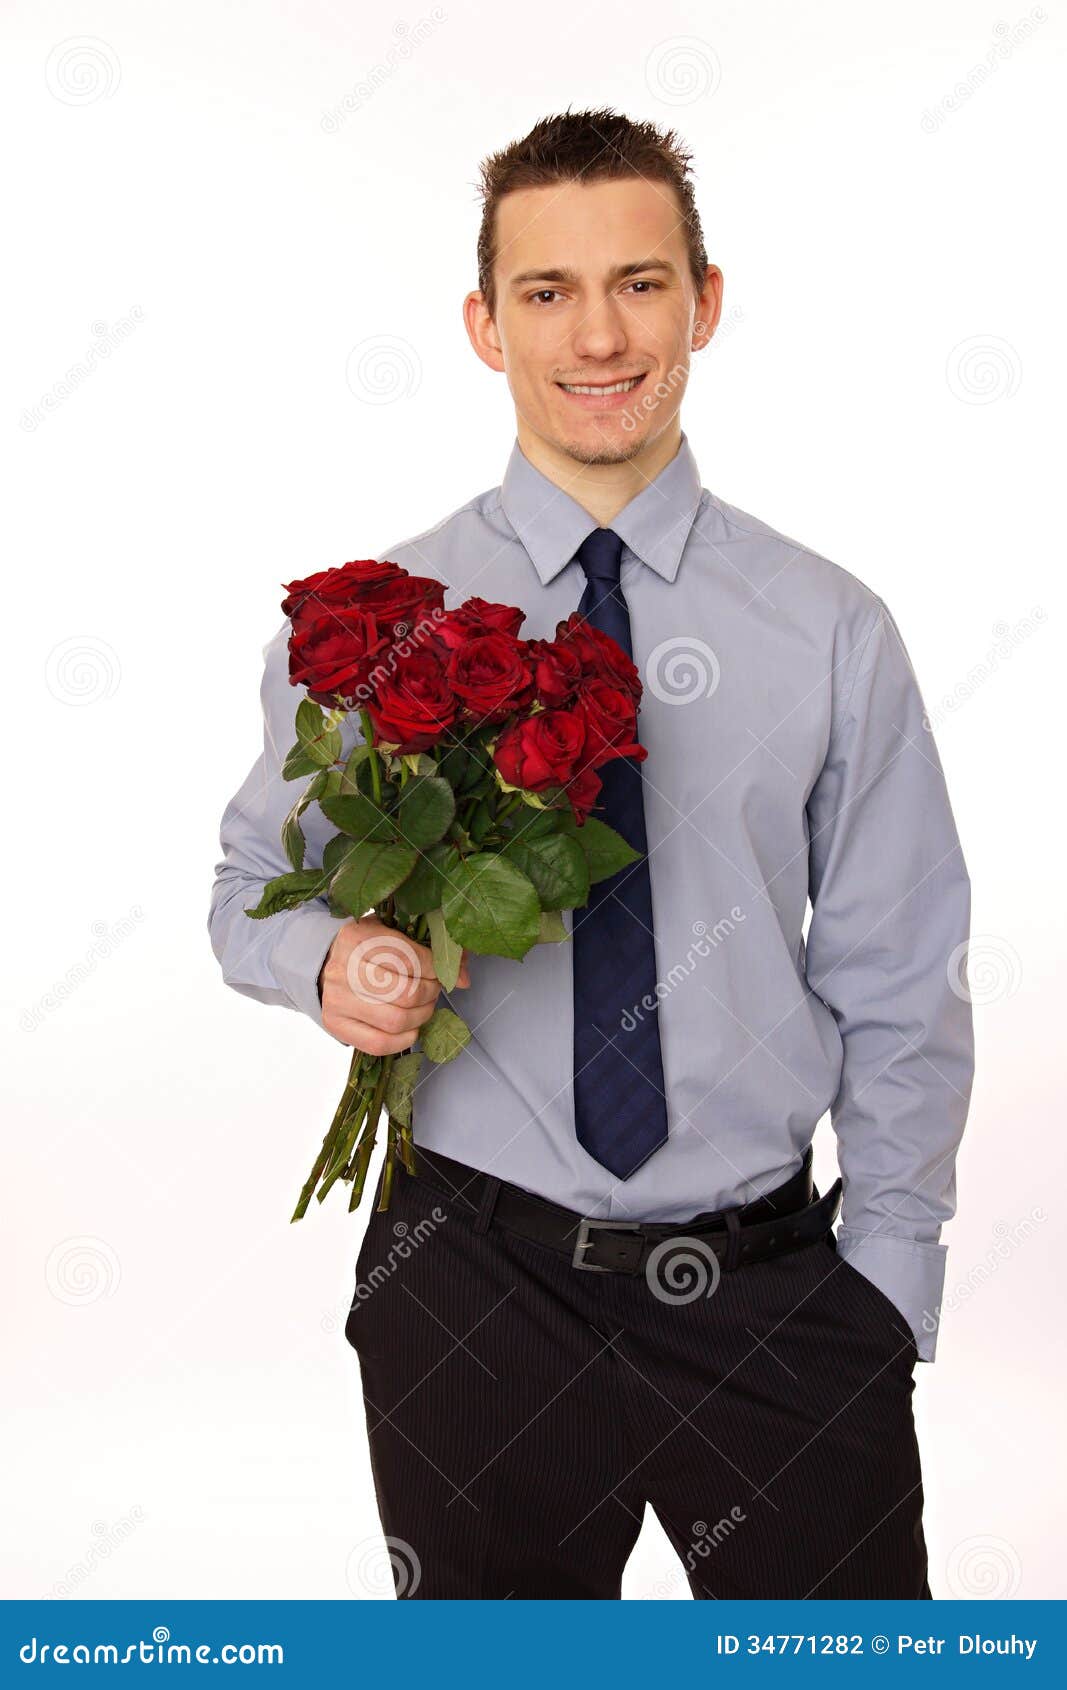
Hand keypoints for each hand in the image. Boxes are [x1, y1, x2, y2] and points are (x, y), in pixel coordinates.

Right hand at [317, 915, 469, 1053]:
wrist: (323, 964)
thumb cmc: (366, 946)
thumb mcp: (393, 933)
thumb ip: (431, 949)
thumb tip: (464, 977)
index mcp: (359, 938)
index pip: (408, 957)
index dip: (434, 969)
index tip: (441, 971)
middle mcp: (344, 969)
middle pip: (405, 992)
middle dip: (430, 994)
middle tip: (433, 990)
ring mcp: (338, 1000)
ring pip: (395, 1020)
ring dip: (421, 1017)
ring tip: (423, 1007)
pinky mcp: (336, 1024)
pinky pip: (378, 1044)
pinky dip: (404, 1039)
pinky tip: (410, 1028)